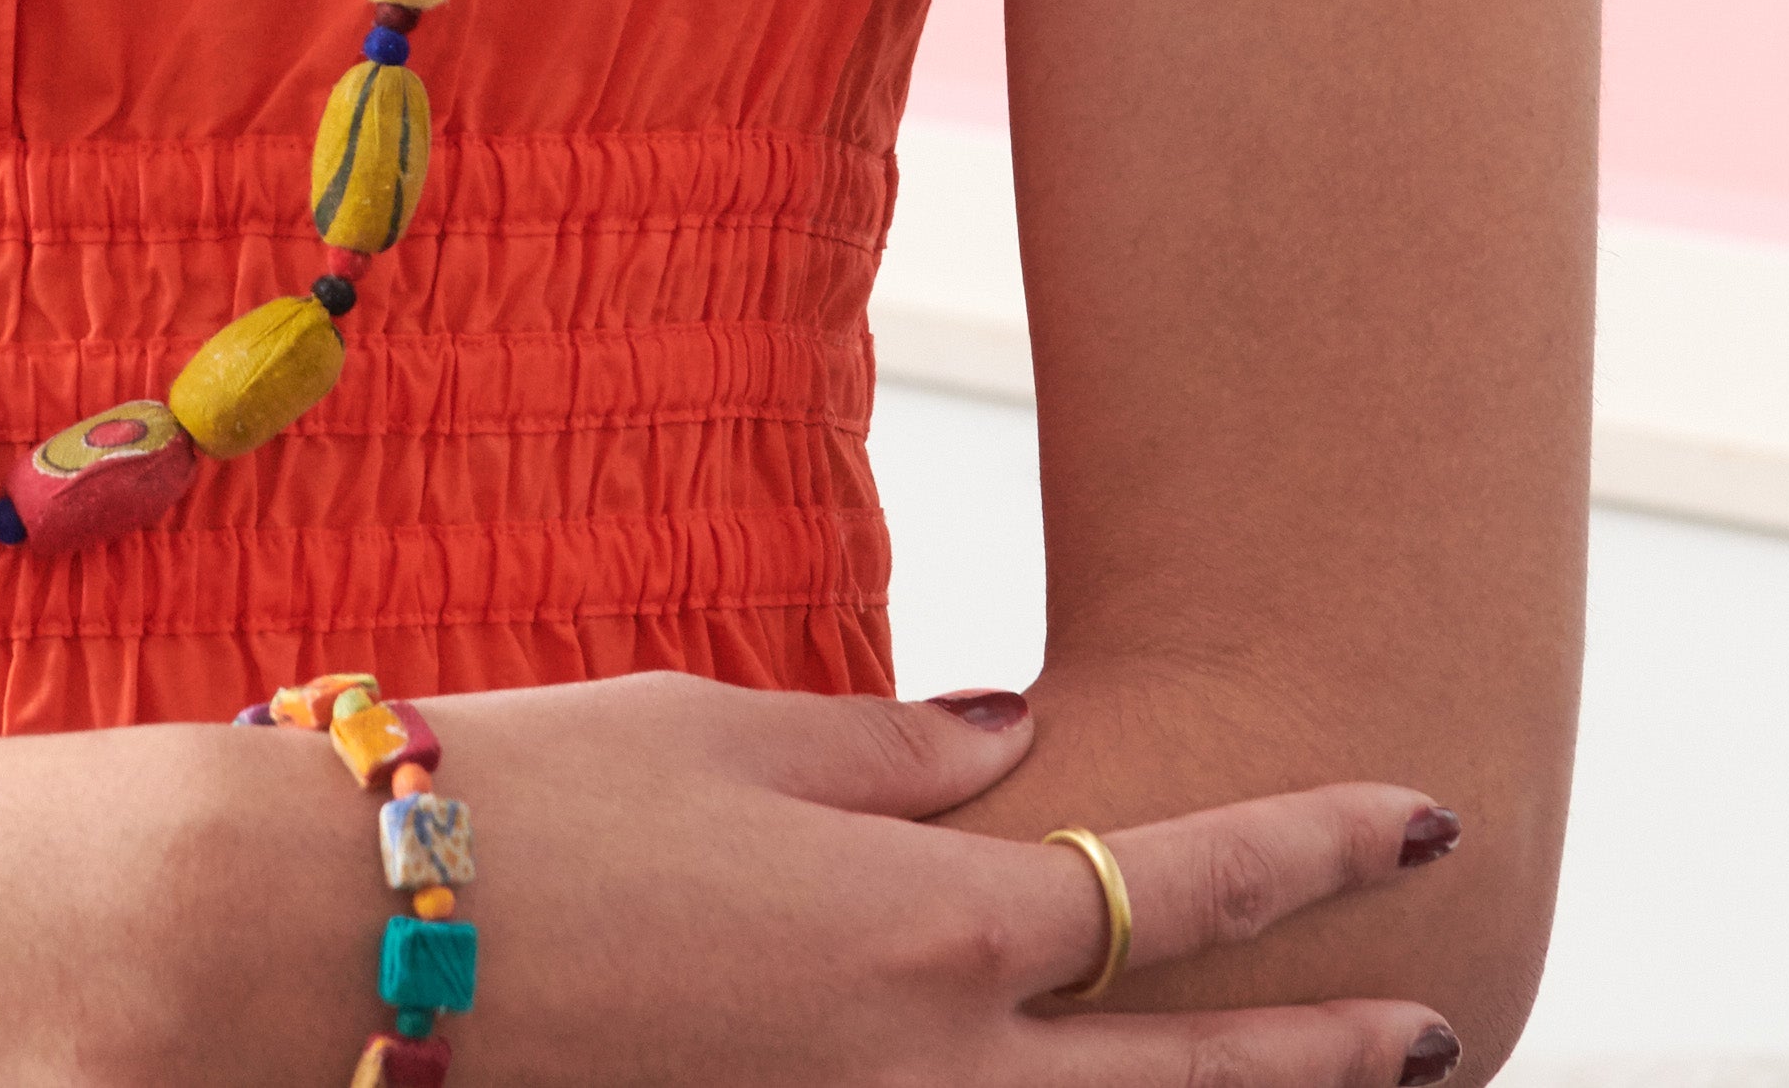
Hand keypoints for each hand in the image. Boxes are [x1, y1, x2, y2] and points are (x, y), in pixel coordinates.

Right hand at [402, 674, 1465, 1086]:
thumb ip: (892, 761)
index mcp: (927, 923)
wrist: (346, 939)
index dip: (1316, 849)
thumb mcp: (726, 735)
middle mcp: (929, 1067)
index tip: (1419, 817)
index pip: (1181, 884)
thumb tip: (1011, 752)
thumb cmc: (529, 801)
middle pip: (1187, 1081)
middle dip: (1328, 1057)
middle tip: (1443, 1024)